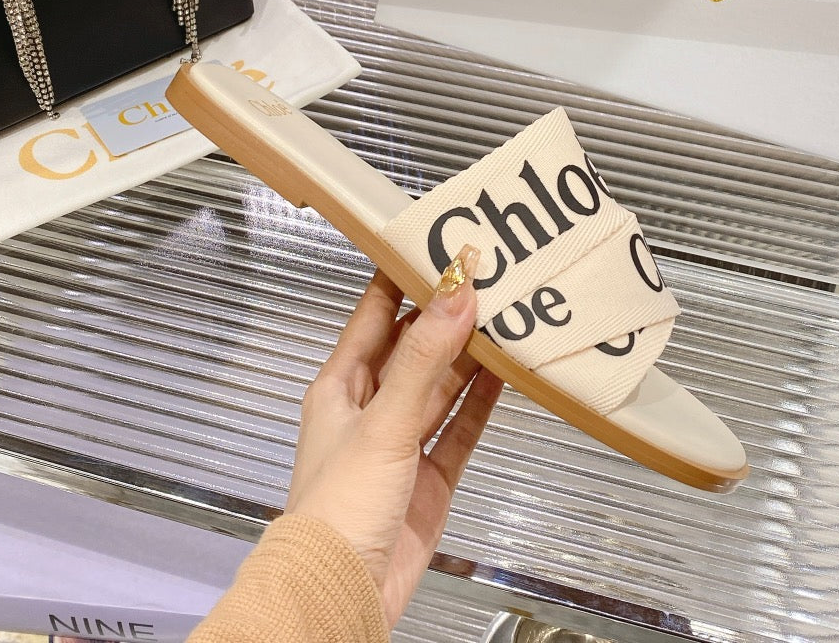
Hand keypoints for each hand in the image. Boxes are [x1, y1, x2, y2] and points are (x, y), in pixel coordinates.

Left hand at [286, 246, 501, 626]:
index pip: (374, 314)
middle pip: (414, 347)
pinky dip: (481, 403)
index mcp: (341, 384)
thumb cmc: (334, 510)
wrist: (342, 592)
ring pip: (442, 385)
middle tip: (485, 279)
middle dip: (446, 315)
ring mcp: (401, 443)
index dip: (402, 278)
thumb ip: (423, 359)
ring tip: (504, 317)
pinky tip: (504, 377)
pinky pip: (460, 428)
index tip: (434, 246)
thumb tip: (453, 296)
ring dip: (470, 356)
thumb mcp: (382, 421)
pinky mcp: (429, 476)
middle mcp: (370, 408)